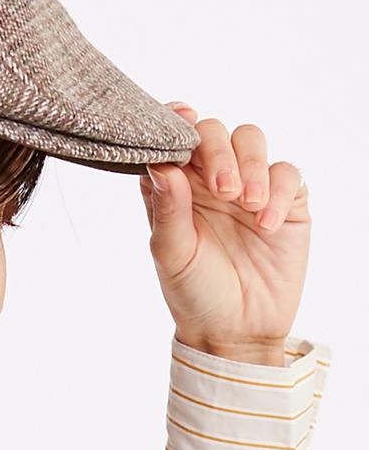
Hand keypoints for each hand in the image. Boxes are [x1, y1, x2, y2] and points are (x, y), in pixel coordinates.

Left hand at [138, 103, 310, 364]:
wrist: (235, 330)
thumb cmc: (193, 291)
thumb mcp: (171, 254)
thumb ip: (167, 209)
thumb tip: (162, 165)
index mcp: (174, 185)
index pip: (175, 139)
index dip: (175, 121)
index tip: (181, 119)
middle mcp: (209, 179)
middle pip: (215, 131)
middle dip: (218, 151)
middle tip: (221, 189)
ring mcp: (248, 186)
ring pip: (252, 141)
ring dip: (250, 165)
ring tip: (245, 204)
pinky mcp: (285, 201)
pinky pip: (287, 174)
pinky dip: (278, 192)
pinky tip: (266, 224)